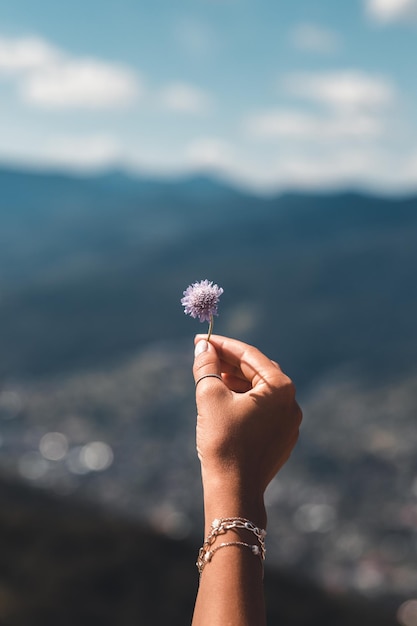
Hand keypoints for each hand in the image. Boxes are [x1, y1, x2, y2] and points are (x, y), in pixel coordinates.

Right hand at [193, 335, 301, 515]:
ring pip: (259, 392)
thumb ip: (206, 366)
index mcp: (281, 388)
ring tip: (210, 377)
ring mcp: (288, 423)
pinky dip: (243, 400)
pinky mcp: (281, 439)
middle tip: (204, 356)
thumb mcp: (210, 397)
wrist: (234, 490)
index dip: (223, 345)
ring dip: (235, 381)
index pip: (250, 355)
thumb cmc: (223, 441)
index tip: (202, 340)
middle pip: (257, 372)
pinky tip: (224, 401)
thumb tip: (202, 348)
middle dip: (229, 362)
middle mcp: (291, 403)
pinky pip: (262, 410)